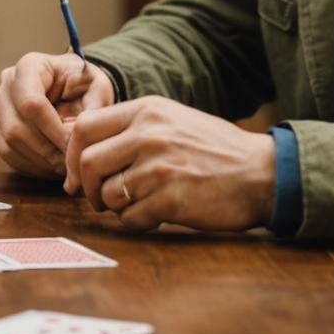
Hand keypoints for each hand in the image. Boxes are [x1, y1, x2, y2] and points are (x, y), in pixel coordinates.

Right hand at [0, 51, 113, 177]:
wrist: (70, 87)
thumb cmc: (84, 85)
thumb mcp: (98, 89)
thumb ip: (93, 110)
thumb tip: (77, 138)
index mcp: (30, 66)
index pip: (32, 103)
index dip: (53, 131)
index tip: (74, 148)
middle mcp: (6, 82)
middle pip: (16, 127)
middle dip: (46, 151)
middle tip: (71, 165)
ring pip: (8, 142)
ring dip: (38, 161)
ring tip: (63, 167)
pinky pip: (3, 151)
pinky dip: (28, 165)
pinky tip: (48, 166)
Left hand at [62, 96, 275, 232]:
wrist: (262, 173)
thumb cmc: (214, 150)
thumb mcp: (172, 121)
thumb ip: (131, 129)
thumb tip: (81, 149)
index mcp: (146, 111)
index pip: (84, 127)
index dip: (70, 154)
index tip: (75, 174)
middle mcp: (148, 135)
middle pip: (87, 163)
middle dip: (86, 187)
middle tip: (97, 199)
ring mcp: (159, 167)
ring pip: (106, 194)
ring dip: (114, 207)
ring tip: (137, 204)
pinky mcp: (170, 199)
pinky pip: (130, 218)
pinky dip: (136, 222)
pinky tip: (155, 215)